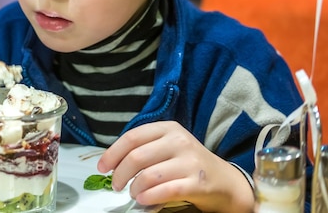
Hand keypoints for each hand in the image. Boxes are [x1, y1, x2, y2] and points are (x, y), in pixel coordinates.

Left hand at [97, 121, 253, 212]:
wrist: (224, 181)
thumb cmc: (188, 163)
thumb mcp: (168, 146)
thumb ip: (144, 148)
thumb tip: (112, 161)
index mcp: (168, 128)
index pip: (132, 137)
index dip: (113, 153)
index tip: (102, 167)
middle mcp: (179, 141)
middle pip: (136, 157)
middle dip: (120, 174)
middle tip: (116, 185)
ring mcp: (190, 161)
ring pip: (148, 175)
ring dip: (134, 188)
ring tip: (134, 193)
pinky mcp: (197, 182)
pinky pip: (165, 190)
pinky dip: (149, 197)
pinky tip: (144, 200)